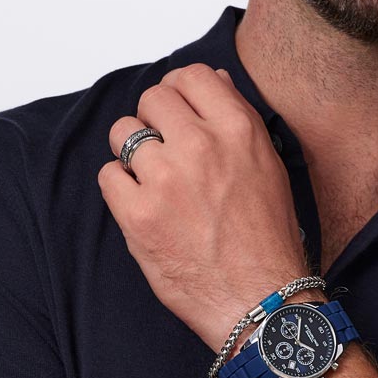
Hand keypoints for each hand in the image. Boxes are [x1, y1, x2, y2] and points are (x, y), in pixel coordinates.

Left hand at [98, 63, 309, 351]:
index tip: (177, 112)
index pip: (190, 76)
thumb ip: (237, 120)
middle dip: (154, 121)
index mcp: (238, 130)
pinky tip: (144, 207)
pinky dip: (121, 189)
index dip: (178, 92)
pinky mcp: (138, 215)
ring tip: (153, 181)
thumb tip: (212, 82)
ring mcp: (165, 180)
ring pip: (123, 133)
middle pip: (152, 100)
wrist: (261, 301)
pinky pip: (108, 176)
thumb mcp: (269, 168)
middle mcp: (201, 146)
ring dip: (133, 153)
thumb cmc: (269, 241)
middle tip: (165, 151)